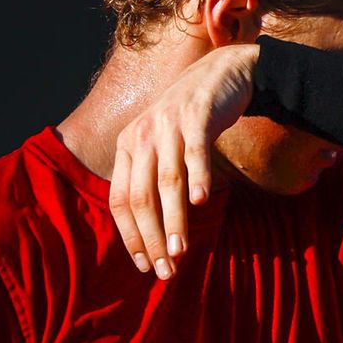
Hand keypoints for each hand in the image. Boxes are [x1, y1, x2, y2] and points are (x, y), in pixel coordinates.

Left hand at [108, 43, 258, 279]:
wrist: (222, 72)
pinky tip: (202, 202)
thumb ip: (151, 179)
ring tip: (180, 250)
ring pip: (167, 181)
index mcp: (127, 146)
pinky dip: (197, 177)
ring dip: (173, 219)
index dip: (130, 236)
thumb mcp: (160, 145)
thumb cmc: (190, 119)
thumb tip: (150, 232)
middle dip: (152, 238)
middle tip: (166, 270)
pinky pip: (195, 151)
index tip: (144, 265)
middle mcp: (141, 135)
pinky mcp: (197, 115)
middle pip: (141, 197)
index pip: (120, 200)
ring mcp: (168, 124)